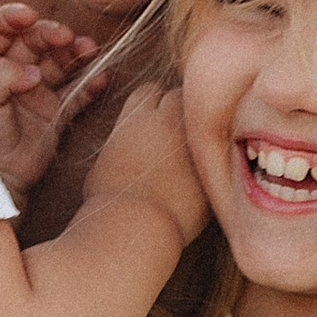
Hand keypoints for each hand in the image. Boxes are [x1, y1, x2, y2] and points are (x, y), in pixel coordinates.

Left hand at [0, 1, 98, 196]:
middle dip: (52, 34)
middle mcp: (10, 72)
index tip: (30, 16)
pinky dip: (91, 84)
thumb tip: (33, 73)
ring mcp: (36, 91)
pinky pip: (77, 93)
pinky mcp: (55, 112)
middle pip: (34, 40)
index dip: (14, 17)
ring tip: (91, 50)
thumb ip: (0, 77)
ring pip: (59, 61)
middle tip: (67, 37)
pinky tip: (101, 77)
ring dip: (76, 52)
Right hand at [81, 83, 207, 246]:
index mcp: (134, 120)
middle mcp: (164, 122)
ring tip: (188, 151)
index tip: (150, 122)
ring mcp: (189, 140)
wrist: (137, 224)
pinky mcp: (209, 161)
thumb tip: (121, 151)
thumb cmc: (109, 203)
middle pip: (177, 96)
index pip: (148, 92)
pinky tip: (198, 173)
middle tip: (173, 135)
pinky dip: (211, 154)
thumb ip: (117, 148)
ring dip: (194, 129)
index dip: (150, 105)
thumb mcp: (101, 168)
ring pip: (199, 119)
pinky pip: (215, 146)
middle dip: (176, 111)